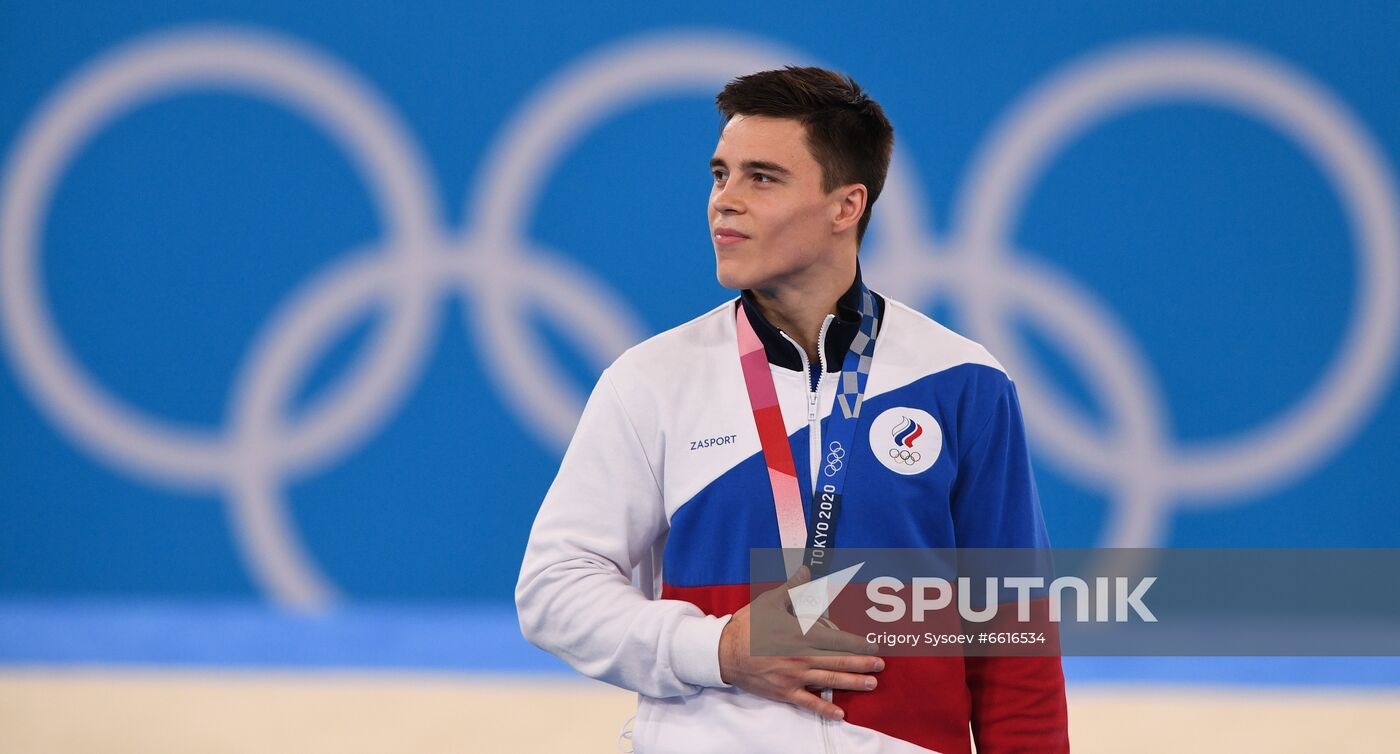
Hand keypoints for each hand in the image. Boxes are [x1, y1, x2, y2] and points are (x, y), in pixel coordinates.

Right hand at [718, 565, 884, 720]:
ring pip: (829, 681)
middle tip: (881, 665)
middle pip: (839, 661)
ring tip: (871, 684)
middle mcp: (801, 657)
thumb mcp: (770, 601)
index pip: (837, 639)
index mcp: (801, 634)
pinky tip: (841, 714)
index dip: (858, 643)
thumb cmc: (748, 625)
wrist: (723, 652)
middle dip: (863, 663)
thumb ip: (792, 587)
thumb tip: (806, 570)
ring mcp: (794, 676)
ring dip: (853, 683)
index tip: (873, 645)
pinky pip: (808, 703)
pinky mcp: (784, 691)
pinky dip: (825, 709)